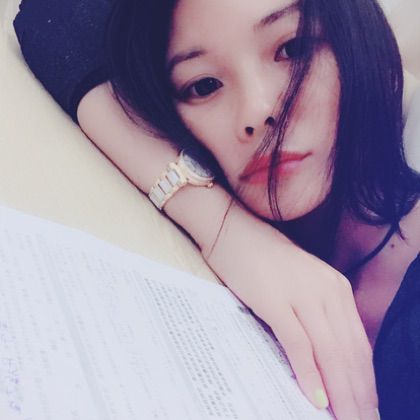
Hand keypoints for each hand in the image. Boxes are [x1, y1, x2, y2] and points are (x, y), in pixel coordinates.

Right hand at [203, 203, 378, 419]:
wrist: (234, 230)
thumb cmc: (264, 260)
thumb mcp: (301, 283)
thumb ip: (317, 314)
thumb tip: (326, 358)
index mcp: (336, 288)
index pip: (359, 345)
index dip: (366, 382)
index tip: (368, 407)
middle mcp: (327, 290)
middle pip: (349, 354)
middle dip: (358, 395)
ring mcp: (302, 294)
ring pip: (330, 353)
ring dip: (340, 393)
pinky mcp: (276, 300)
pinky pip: (298, 344)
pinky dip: (309, 374)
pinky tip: (315, 399)